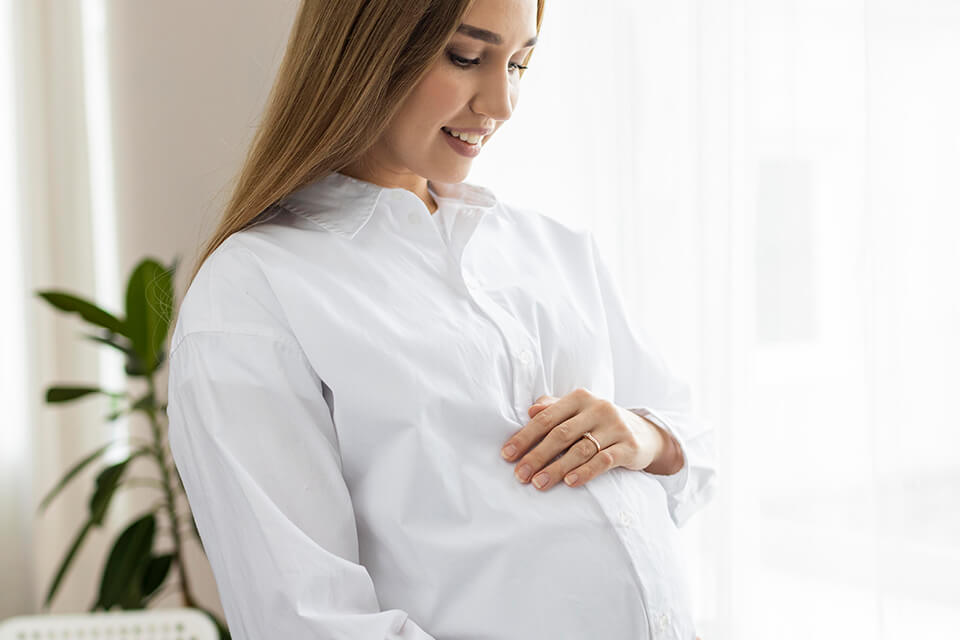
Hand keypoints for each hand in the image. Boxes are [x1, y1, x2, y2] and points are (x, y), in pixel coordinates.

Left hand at [499, 388, 669, 490]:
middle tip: (520, 475)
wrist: (645, 434)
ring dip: (557, 468)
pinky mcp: (629, 446)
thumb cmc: (600, 423)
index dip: (525, 437)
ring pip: (580, 449)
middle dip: (537, 456)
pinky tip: (569, 482)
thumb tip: (530, 410)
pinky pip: (604, 461)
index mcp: (580, 398)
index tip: (507, 455)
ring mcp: (615, 427)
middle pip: (561, 434)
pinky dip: (585, 472)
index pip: (546, 418)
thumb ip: (554, 409)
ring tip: (539, 483)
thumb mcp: (578, 411)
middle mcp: (598, 408)